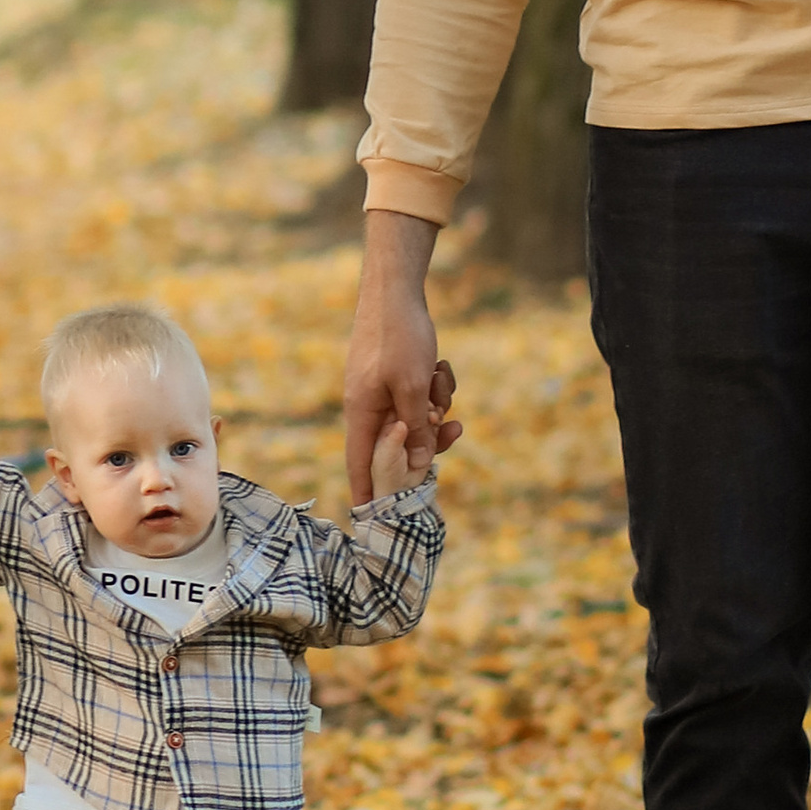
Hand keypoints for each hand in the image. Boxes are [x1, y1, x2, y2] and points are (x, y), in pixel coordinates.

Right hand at [345, 210, 453, 497]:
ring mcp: (382, 389)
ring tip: (440, 378)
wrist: (397, 288)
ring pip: (415, 418)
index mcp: (362, 412)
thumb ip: (415, 430)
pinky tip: (440, 365)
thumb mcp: (413, 388)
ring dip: (436, 405)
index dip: (367, 492)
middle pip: (398, 443)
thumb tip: (418, 466)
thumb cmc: (400, 337)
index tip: (369, 520)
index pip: (360, 463)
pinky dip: (435, 387)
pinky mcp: (396, 374)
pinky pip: (420, 397)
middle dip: (428, 438)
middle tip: (451, 430)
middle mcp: (368, 405)